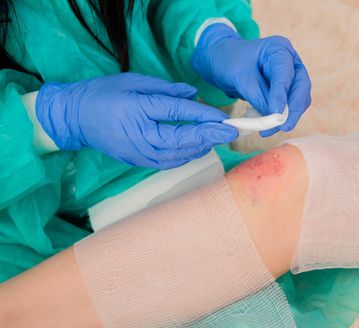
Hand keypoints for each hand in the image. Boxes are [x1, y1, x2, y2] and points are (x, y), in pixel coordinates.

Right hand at [36, 73, 237, 168]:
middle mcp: (139, 134)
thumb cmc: (104, 93)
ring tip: (216, 139)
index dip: (203, 116)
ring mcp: (137, 152)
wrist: (75, 117)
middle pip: (180, 139)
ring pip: (176, 155)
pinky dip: (185, 157)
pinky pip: (166, 163)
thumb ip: (166, 89)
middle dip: (208, 137)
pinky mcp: (136, 161)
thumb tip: (194, 94)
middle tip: (230, 133)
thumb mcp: (134, 81)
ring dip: (199, 148)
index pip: (177, 113)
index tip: (223, 118)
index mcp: (137, 109)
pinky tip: (196, 149)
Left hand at [192, 23, 311, 136]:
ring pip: (298, 100)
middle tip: (284, 127)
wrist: (222, 62)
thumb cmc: (229, 62)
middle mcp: (290, 61)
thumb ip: (257, 95)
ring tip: (268, 130)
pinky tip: (266, 127)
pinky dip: (280, 118)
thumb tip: (274, 116)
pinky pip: (289, 107)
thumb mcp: (239, 76)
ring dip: (287, 117)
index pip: (285, 73)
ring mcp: (290, 77)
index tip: (277, 115)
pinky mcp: (285, 91)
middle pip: (300, 87)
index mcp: (279, 49)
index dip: (282, 95)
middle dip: (293, 109)